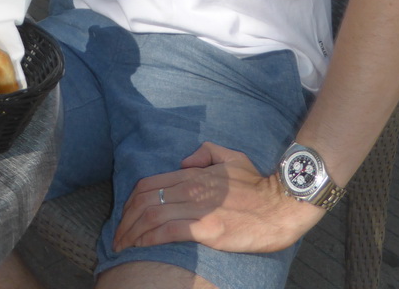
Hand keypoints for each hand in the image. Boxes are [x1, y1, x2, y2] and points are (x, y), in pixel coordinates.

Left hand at [113, 142, 323, 254]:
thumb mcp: (231, 156)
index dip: (131, 201)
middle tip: (117, 234)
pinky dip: (147, 238)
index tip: (124, 215)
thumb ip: (205, 153)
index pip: (150, 184)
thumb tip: (183, 162)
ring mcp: (198, 208)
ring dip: (131, 231)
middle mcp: (191, 188)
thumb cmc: (258, 184)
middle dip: (125, 219)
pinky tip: (138, 246)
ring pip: (151, 215)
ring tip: (121, 245)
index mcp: (194, 173)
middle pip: (145, 200)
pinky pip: (167, 231)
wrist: (281, 206)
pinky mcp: (206, 229)